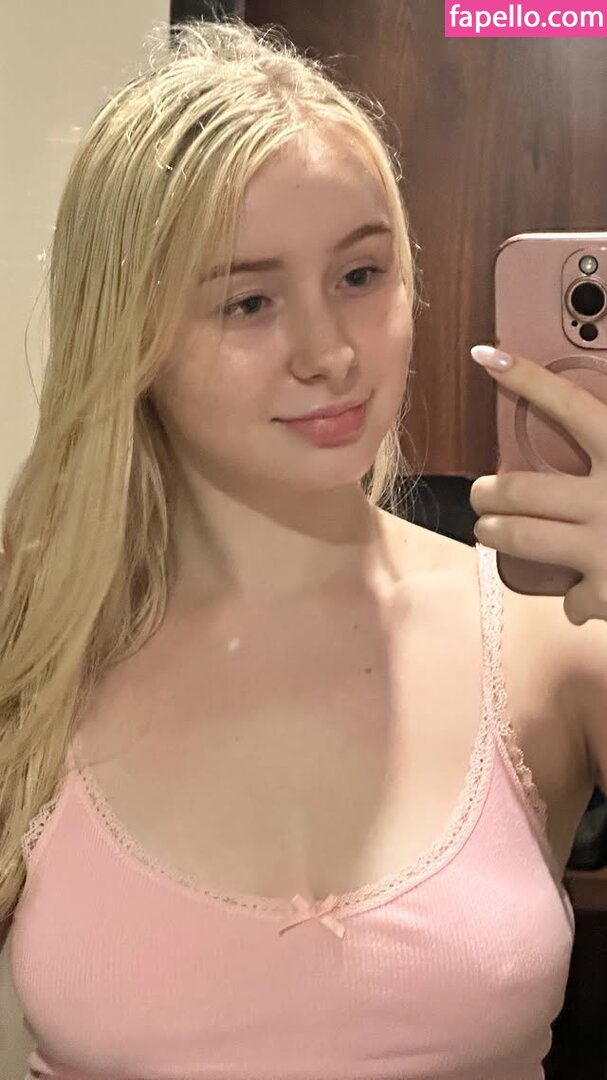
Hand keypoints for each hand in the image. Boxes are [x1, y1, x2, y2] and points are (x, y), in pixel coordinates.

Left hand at [468, 345, 606, 625]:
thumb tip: (592, 427)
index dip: (525, 378)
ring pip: (521, 537)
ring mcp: (605, 546)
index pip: (569, 406)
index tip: (486, 356)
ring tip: (489, 530)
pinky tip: (576, 598)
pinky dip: (572, 599)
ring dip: (495, 533)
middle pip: (521, 489)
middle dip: (488, 493)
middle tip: (481, 494)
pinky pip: (571, 598)